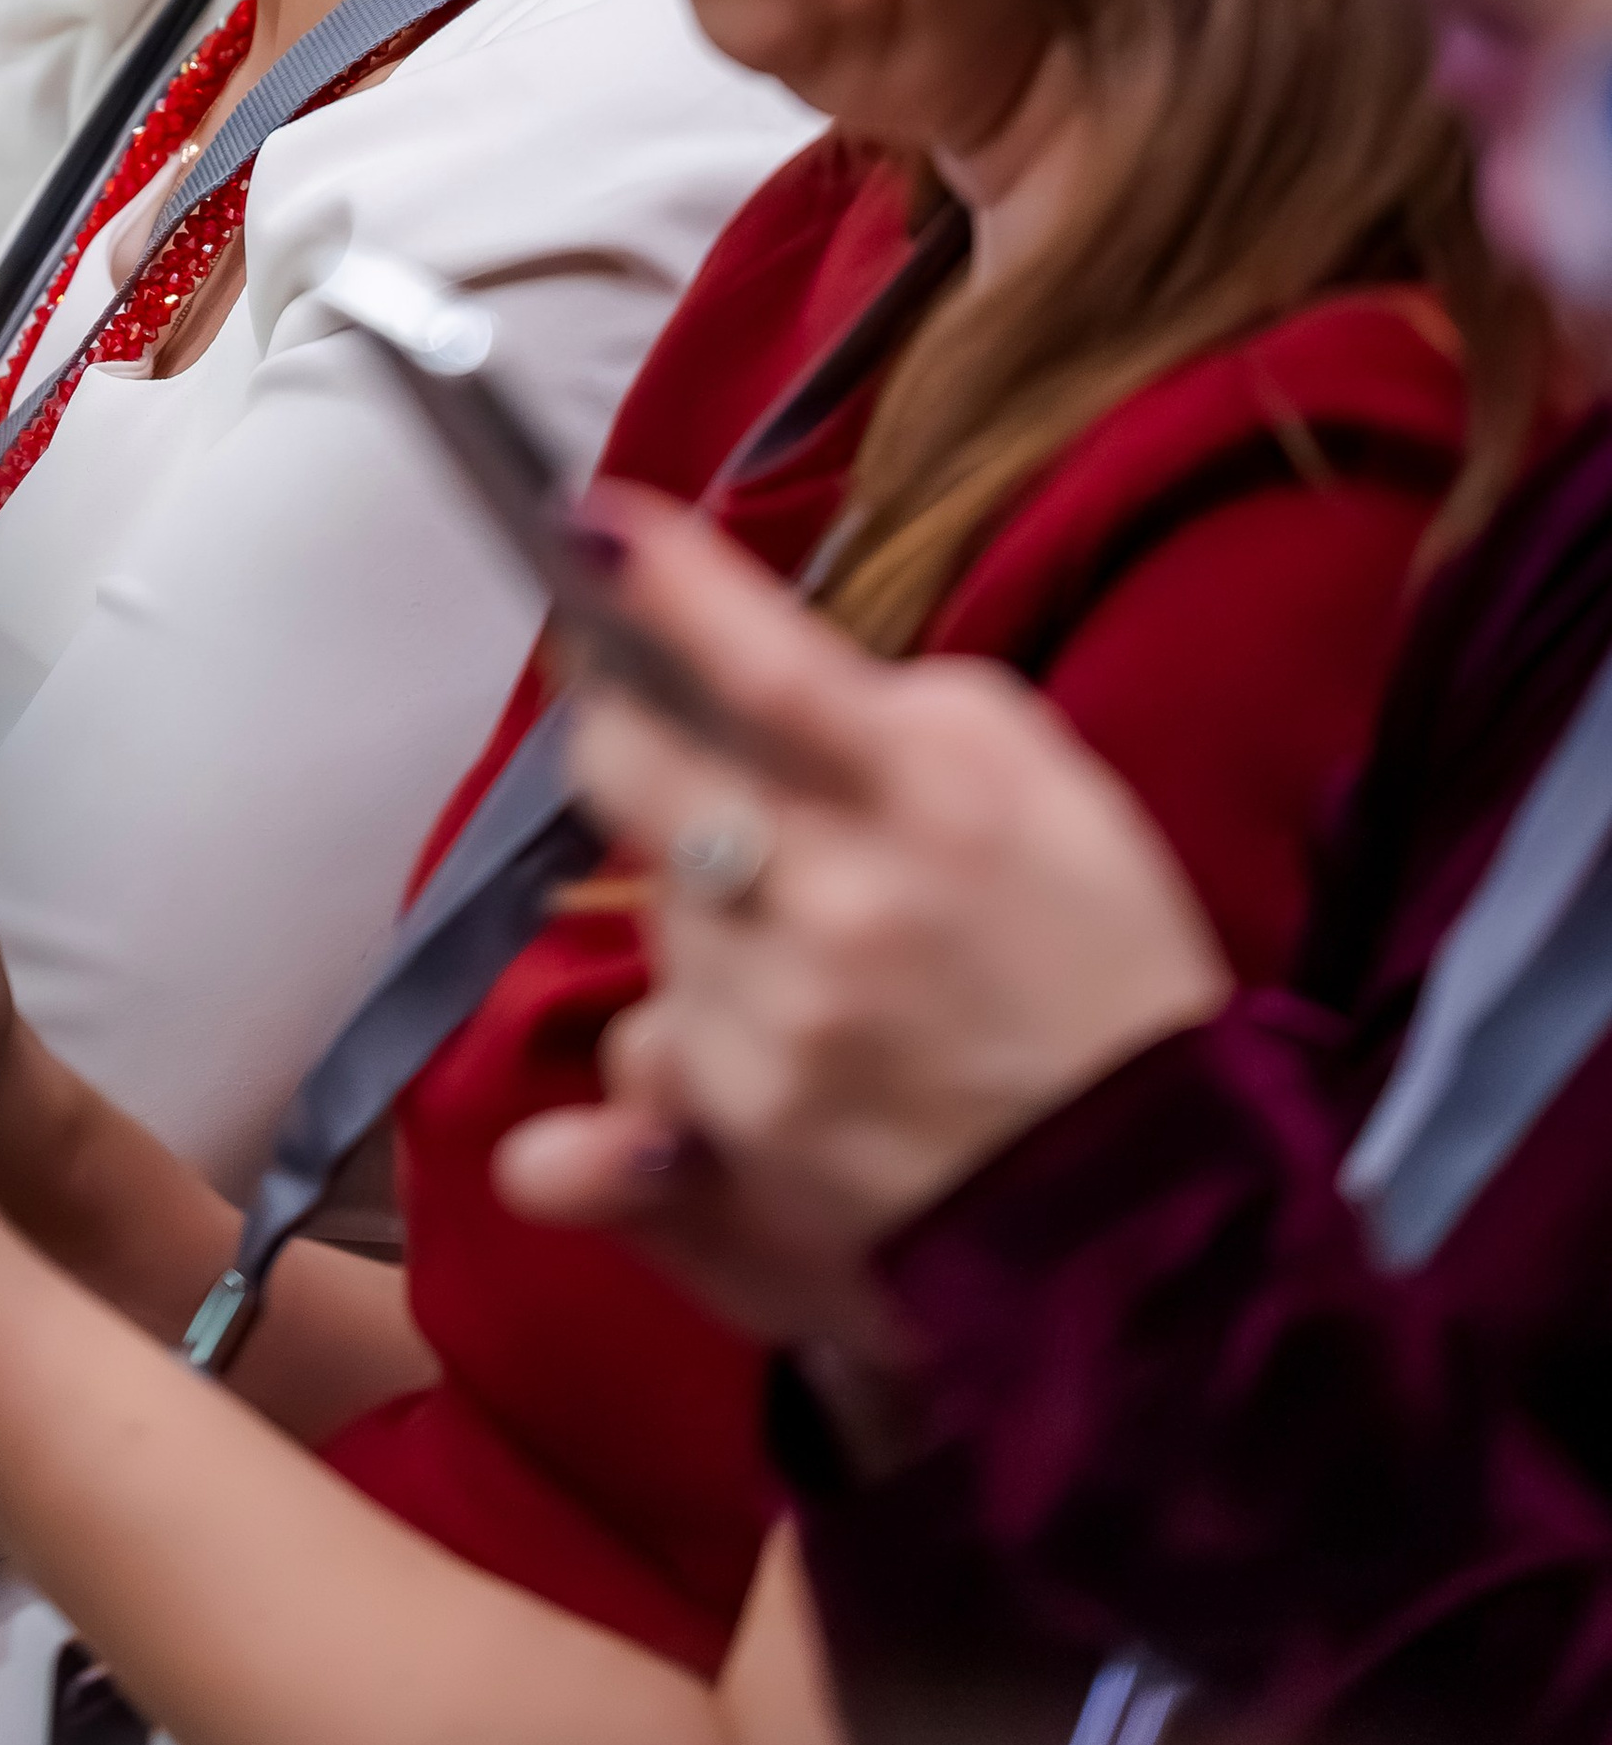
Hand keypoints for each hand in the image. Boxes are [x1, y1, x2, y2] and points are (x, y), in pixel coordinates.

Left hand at [494, 494, 1226, 1334]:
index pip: (771, 674)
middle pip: (638, 774)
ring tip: (813, 945)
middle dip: (621, 731)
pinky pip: (651, 1034)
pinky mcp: (735, 1132)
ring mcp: (776, 1029)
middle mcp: (840, 910)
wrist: (1155, 1216)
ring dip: (699, 901)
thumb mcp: (1043, 787)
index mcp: (936, 800)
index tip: (590, 528)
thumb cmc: (1101, 965)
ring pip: (652, 906)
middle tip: (644, 726)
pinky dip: (696, 1020)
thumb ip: (895, 711)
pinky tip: (783, 1038)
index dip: (665, 591)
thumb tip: (749, 677)